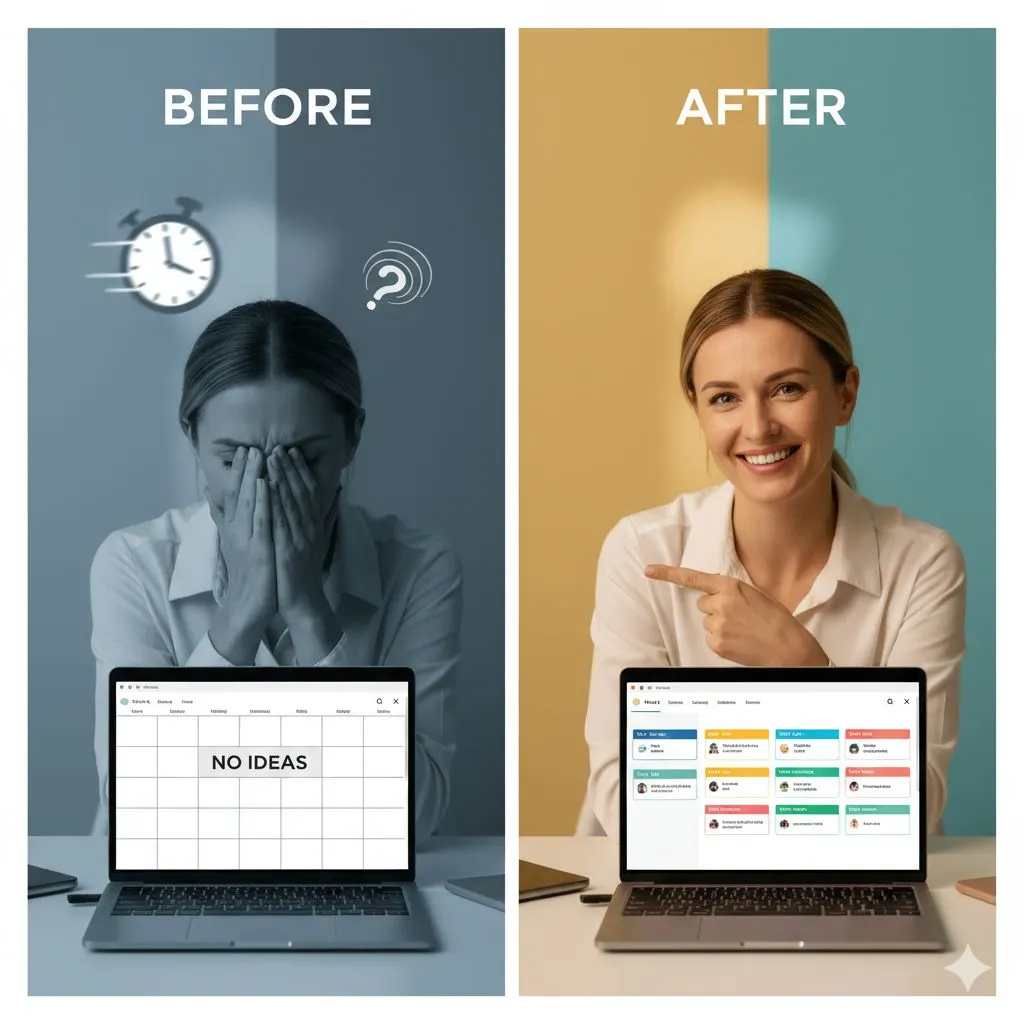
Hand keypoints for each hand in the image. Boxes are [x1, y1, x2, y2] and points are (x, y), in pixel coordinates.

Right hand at [206, 446, 276, 662]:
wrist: (248, 606)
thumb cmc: (249, 574)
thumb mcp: (237, 544)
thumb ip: (228, 521)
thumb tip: (213, 498)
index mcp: (235, 529)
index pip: (234, 495)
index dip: (238, 472)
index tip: (243, 450)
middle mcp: (237, 530)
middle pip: (238, 494)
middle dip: (244, 469)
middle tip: (249, 444)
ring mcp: (246, 539)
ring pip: (248, 502)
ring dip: (251, 477)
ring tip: (257, 454)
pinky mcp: (258, 549)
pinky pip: (260, 521)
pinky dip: (262, 501)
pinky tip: (265, 485)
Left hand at [267, 446, 343, 663]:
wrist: (303, 601)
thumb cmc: (305, 571)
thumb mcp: (317, 541)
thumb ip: (327, 517)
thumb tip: (337, 494)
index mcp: (314, 525)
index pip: (309, 492)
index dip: (300, 471)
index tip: (291, 452)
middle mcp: (309, 527)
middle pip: (300, 492)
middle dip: (288, 468)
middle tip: (277, 447)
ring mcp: (299, 537)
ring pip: (290, 502)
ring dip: (280, 478)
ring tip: (270, 458)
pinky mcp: (288, 549)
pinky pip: (280, 522)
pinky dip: (273, 502)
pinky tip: (265, 487)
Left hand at [644, 565, 828, 666]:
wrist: (789, 648)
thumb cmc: (776, 620)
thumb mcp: (756, 595)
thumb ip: (732, 591)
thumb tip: (714, 595)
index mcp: (731, 586)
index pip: (693, 577)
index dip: (667, 573)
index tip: (648, 570)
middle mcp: (721, 602)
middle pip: (703, 604)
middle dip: (716, 609)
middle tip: (739, 617)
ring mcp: (717, 624)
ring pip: (707, 622)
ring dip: (720, 625)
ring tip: (744, 630)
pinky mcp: (717, 643)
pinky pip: (711, 638)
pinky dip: (722, 640)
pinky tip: (740, 641)